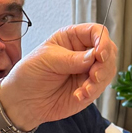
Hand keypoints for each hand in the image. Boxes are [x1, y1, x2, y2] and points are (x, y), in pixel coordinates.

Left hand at [0, 25, 118, 132]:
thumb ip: (71, 59)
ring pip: (108, 69)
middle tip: (94, 75)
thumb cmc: (30, 74)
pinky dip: (93, 92)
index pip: (96, 32)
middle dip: (105, 63)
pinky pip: (101, 88)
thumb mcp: (46, 60)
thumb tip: (94, 56)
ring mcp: (87, 70)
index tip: (99, 54)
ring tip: (84, 89)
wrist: (23, 101)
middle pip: (108, 50)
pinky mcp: (88, 88)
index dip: (102, 41)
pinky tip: (79, 95)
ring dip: (100, 80)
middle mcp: (83, 52)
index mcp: (72, 37)